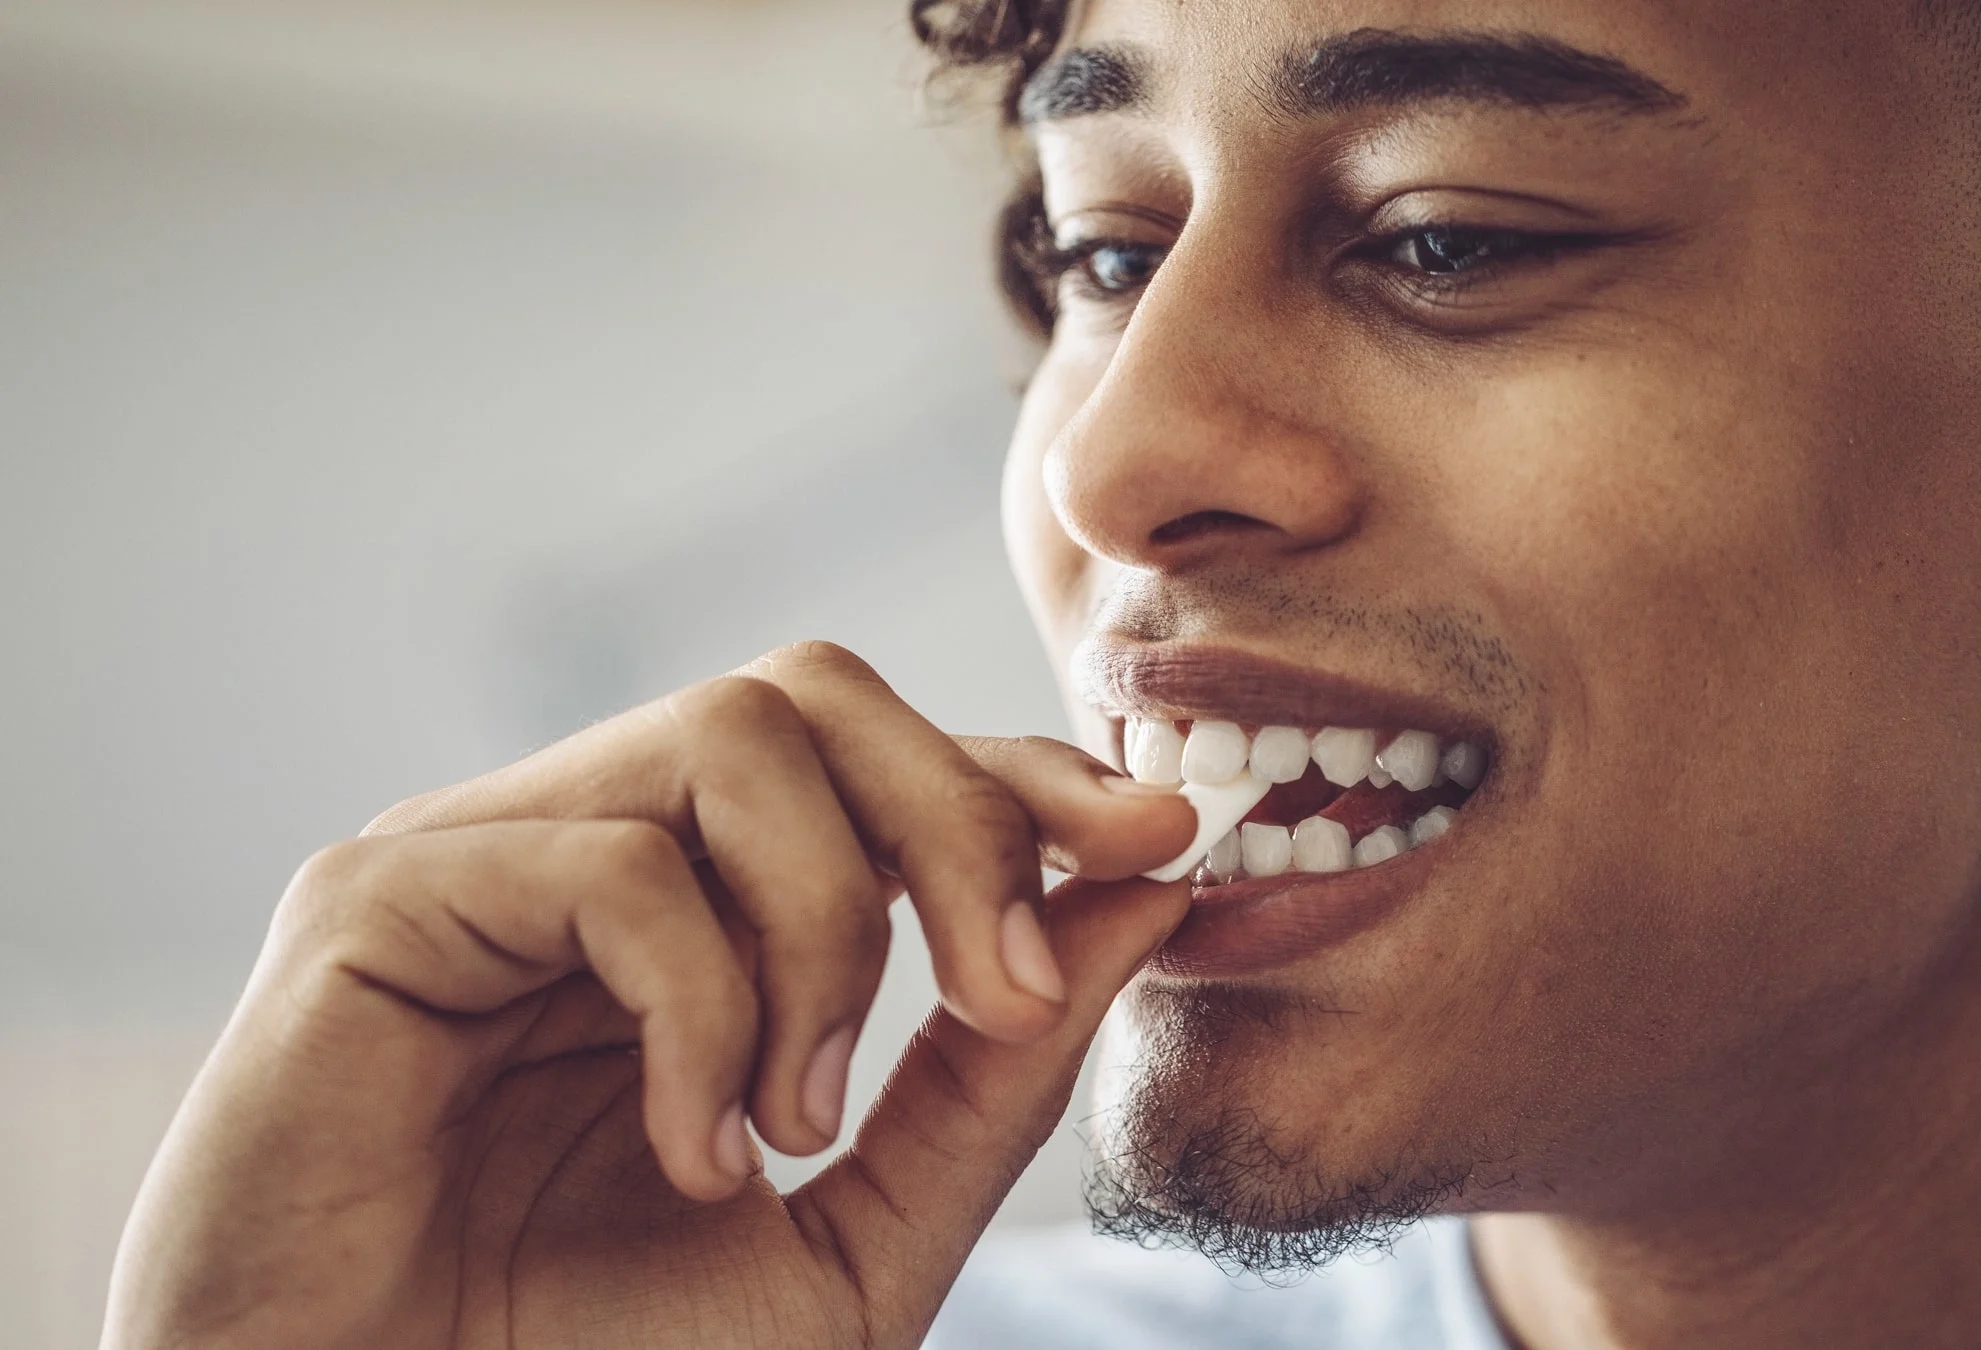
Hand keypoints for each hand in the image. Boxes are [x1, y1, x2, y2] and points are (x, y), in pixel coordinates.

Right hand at [102, 642, 1195, 1348]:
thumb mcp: (855, 1236)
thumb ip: (990, 1075)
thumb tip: (1147, 897)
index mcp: (690, 912)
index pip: (877, 765)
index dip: (1024, 779)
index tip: (1164, 843)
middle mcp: (585, 850)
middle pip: (817, 697)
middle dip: (960, 819)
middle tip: (1009, 989)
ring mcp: (478, 857)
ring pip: (731, 735)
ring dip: (824, 932)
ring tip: (796, 1125)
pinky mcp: (373, 901)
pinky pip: (613, 861)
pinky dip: (702, 1008)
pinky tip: (691, 1151)